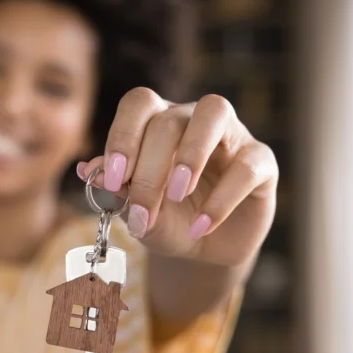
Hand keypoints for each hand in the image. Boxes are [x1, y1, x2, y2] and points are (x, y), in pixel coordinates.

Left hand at [77, 87, 277, 267]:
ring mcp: (231, 134)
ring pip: (214, 111)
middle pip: (169, 119)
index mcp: (156, 120)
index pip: (138, 104)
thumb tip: (90, 170)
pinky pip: (246, 166)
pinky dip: (222, 199)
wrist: (205, 248)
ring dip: (190, 153)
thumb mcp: (137, 212)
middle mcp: (192, 117)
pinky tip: (201, 227)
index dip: (123, 136)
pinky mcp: (262, 161)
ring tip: (176, 194)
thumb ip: (117, 191)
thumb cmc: (167, 219)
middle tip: (142, 209)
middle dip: (150, 169)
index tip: (113, 179)